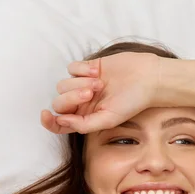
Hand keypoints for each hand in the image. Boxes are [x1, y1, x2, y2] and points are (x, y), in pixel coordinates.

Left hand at [41, 52, 164, 133]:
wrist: (148, 78)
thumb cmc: (133, 102)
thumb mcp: (109, 119)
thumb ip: (84, 125)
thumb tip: (60, 121)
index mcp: (87, 118)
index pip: (60, 124)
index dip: (49, 122)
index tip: (46, 114)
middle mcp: (83, 103)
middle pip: (60, 102)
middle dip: (72, 97)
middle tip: (92, 92)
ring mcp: (84, 84)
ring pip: (63, 84)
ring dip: (80, 82)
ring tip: (100, 82)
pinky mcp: (87, 68)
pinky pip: (71, 68)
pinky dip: (82, 70)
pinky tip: (98, 72)